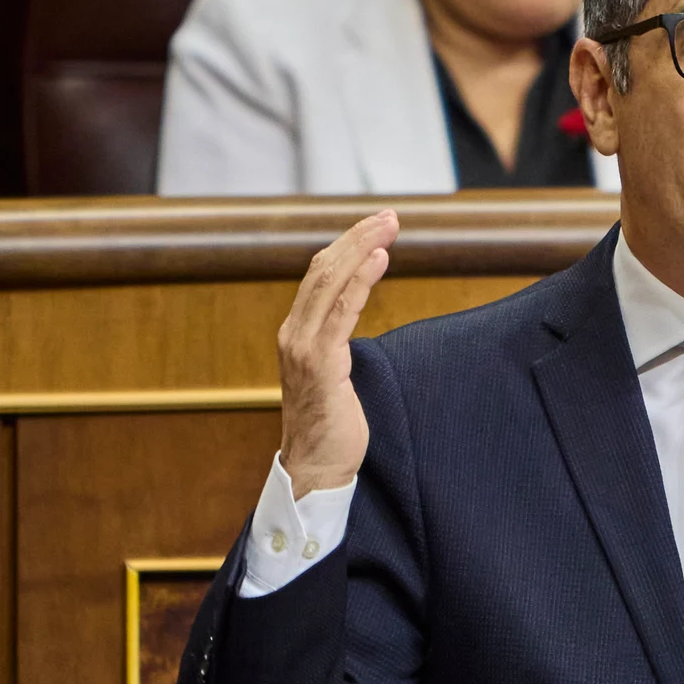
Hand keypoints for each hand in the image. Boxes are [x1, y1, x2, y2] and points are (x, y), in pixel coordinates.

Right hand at [277, 210, 397, 498]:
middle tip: (389, 215)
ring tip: (388, 226)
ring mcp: (303, 349)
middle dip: (357, 237)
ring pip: (330, 283)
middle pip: (324, 269)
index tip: (377, 225)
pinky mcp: (320, 365)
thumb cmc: (332, 425)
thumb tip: (353, 315)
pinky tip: (378, 259)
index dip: (347, 246)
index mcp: (297, 333)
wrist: (316, 468)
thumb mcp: (333, 373)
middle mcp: (294, 334)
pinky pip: (340, 313)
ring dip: (361, 249)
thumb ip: (337, 341)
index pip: (320, 275)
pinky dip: (359, 282)